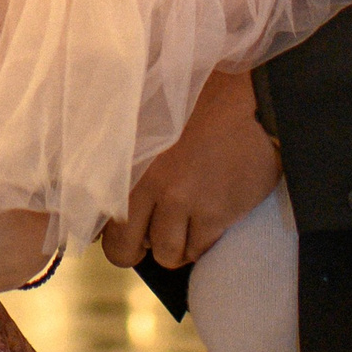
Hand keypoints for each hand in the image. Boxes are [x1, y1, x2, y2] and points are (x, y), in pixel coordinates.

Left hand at [102, 67, 279, 270]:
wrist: (251, 96)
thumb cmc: (196, 106)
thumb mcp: (146, 123)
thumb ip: (122, 161)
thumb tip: (107, 210)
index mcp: (125, 163)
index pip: (101, 221)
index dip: (115, 232)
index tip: (130, 229)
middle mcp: (148, 185)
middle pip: (123, 250)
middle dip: (136, 250)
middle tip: (153, 238)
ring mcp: (182, 200)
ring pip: (166, 254)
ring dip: (175, 246)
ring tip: (187, 224)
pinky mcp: (215, 212)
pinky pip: (199, 248)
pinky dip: (202, 241)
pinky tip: (210, 218)